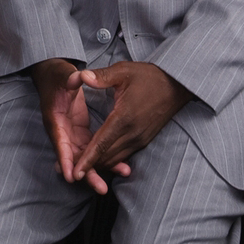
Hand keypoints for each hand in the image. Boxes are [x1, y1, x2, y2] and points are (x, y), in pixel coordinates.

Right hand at [31, 58, 119, 193]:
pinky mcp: (81, 132)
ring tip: (113, 182)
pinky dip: (102, 158)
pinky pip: (91, 149)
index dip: (65, 159)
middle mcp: (61, 130)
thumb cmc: (57, 74)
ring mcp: (71, 133)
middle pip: (72, 157)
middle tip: (101, 188)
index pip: (60, 141)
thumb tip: (77, 78)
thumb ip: (71, 77)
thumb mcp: (63, 73)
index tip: (71, 176)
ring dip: (97, 170)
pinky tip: (119, 167)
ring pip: (83, 156)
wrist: (53, 75)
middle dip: (86, 173)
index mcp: (54, 117)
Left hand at [67, 62, 190, 190]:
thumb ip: (101, 76)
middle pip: (106, 156)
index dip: (87, 159)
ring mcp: (140, 139)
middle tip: (67, 171)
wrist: (177, 86)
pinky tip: (98, 161)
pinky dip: (109, 160)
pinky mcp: (143, 140)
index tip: (74, 172)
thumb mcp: (124, 71)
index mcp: (124, 117)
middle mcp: (133, 134)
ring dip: (98, 165)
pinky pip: (123, 155)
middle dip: (87, 165)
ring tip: (79, 169)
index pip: (101, 143)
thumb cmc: (149, 77)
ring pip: (115, 159)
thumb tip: (80, 75)